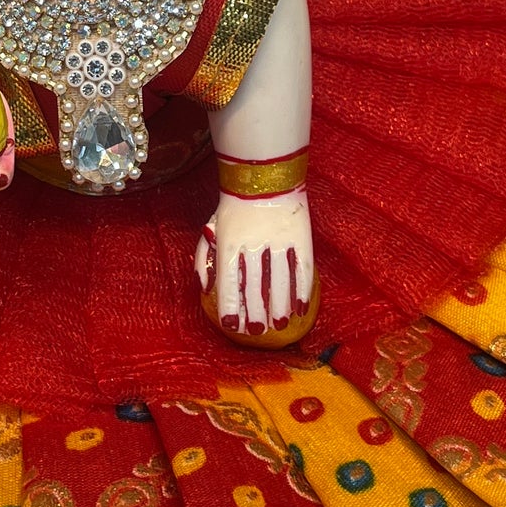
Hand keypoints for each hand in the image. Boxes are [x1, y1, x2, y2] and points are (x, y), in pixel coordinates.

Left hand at [196, 190, 314, 335]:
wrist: (263, 176)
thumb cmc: (233, 207)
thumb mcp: (211, 228)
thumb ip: (203, 258)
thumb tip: (204, 289)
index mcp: (229, 242)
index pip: (229, 280)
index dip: (230, 304)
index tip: (232, 325)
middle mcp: (253, 244)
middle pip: (255, 285)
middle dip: (256, 311)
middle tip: (257, 331)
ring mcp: (279, 240)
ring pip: (280, 280)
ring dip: (280, 305)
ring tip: (280, 323)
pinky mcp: (300, 237)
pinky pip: (302, 267)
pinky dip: (302, 289)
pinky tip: (300, 307)